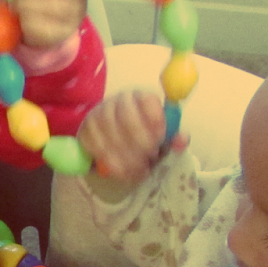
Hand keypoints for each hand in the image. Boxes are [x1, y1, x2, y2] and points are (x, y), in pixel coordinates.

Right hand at [74, 90, 189, 182]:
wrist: (114, 142)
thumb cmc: (143, 135)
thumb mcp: (162, 136)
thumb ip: (174, 137)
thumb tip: (182, 140)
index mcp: (141, 96)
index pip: (147, 100)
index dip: (156, 120)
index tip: (161, 139)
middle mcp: (118, 100)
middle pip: (128, 119)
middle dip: (142, 144)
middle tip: (150, 158)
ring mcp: (98, 114)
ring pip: (112, 137)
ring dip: (128, 158)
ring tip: (140, 169)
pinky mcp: (85, 130)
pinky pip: (98, 148)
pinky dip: (112, 163)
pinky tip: (123, 170)